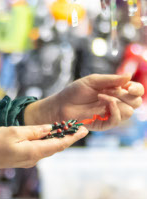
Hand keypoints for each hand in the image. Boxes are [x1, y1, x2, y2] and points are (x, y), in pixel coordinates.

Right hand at [0, 124, 87, 170]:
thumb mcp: (13, 132)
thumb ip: (33, 131)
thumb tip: (50, 128)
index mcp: (34, 152)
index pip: (59, 144)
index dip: (72, 137)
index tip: (84, 130)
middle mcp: (35, 159)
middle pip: (56, 147)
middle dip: (68, 138)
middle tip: (79, 128)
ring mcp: (29, 160)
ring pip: (48, 149)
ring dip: (58, 139)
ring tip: (66, 129)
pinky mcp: (23, 159)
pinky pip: (40, 150)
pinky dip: (48, 142)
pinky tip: (48, 135)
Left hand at [24, 74, 144, 130]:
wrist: (61, 104)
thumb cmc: (75, 91)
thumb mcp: (93, 81)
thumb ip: (111, 80)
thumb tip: (129, 75)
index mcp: (115, 91)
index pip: (135, 91)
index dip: (137, 89)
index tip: (130, 87)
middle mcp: (116, 103)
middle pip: (136, 102)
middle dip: (130, 95)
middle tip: (117, 90)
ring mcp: (111, 114)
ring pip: (129, 112)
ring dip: (118, 101)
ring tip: (101, 96)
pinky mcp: (105, 123)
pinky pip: (117, 120)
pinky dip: (113, 110)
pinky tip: (103, 101)